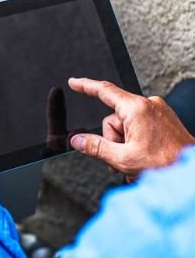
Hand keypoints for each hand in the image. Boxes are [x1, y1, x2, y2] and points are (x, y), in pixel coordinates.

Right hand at [69, 78, 194, 179]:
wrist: (191, 175)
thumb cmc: (167, 164)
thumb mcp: (123, 158)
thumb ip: (96, 147)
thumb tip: (77, 140)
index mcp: (137, 109)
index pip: (104, 91)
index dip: (85, 86)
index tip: (74, 82)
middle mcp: (148, 105)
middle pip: (114, 118)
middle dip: (114, 139)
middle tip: (121, 158)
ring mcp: (158, 111)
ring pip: (126, 124)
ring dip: (125, 143)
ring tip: (136, 161)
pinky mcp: (164, 118)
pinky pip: (140, 125)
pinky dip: (136, 140)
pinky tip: (143, 155)